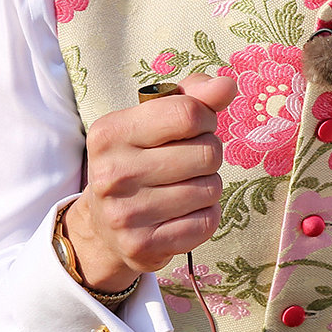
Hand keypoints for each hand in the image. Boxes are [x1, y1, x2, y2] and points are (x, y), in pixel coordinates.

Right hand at [63, 73, 237, 291]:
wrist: (104, 225)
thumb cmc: (139, 159)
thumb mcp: (154, 119)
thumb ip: (192, 96)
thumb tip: (227, 85)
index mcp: (110, 133)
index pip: (187, 113)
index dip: (205, 119)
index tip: (195, 128)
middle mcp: (112, 174)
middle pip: (206, 153)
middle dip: (209, 153)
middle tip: (188, 162)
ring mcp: (125, 214)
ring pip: (211, 188)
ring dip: (208, 185)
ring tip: (183, 186)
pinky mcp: (143, 246)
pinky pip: (207, 222)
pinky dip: (206, 215)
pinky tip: (183, 212)